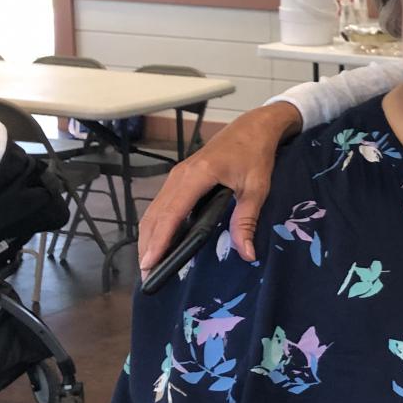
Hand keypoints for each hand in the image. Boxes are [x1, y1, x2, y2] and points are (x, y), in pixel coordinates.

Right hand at [138, 102, 302, 271]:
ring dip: (149, 236)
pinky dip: (156, 225)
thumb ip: (247, 220)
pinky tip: (160, 241)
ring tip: (149, 263)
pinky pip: (161, 204)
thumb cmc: (255, 154)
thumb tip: (247, 252)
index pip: (171, 214)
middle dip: (147, 245)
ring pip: (154, 210)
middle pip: (154, 215)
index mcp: (196, 176)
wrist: (253, 127)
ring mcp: (176, 176)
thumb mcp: (257, 188)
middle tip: (146, 274)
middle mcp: (179, 176)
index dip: (159, 240)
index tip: (149, 263)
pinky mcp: (179, 178)